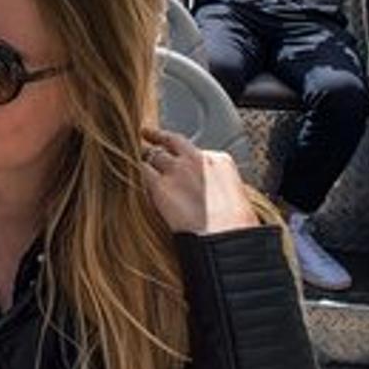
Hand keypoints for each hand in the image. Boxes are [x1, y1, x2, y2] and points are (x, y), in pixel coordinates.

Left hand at [139, 127, 260, 234]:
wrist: (226, 236)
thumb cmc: (236, 224)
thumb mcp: (236, 195)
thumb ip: (216, 184)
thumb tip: (209, 191)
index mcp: (219, 160)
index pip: (194, 150)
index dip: (184, 154)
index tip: (178, 156)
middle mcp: (196, 160)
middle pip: (171, 141)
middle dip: (158, 136)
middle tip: (148, 133)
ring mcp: (176, 170)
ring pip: (154, 154)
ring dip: (146, 157)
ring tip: (136, 156)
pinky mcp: (159, 186)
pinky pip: (143, 171)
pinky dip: (137, 172)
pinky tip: (132, 174)